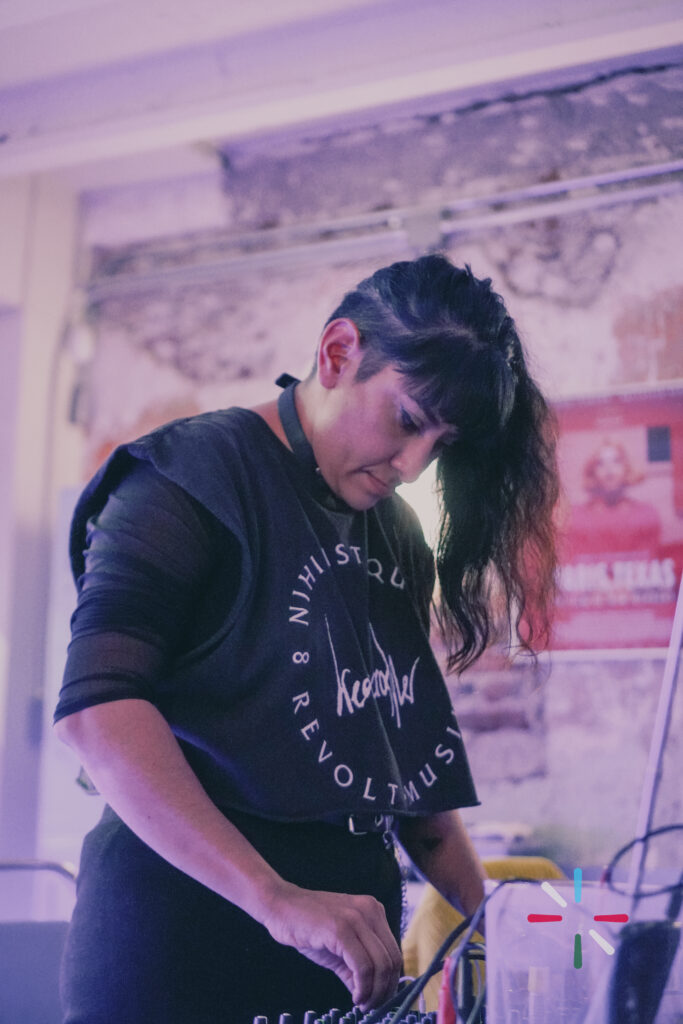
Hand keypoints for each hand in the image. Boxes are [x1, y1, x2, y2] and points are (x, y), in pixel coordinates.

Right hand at [260, 882, 401, 1009]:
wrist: (280, 906)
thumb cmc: (308, 926)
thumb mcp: (340, 947)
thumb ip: (358, 968)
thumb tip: (373, 997)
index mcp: (373, 911)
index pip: (394, 953)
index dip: (391, 982)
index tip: (380, 1000)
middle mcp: (370, 910)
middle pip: (392, 960)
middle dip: (385, 991)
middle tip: (371, 1007)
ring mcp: (355, 917)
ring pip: (380, 965)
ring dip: (374, 993)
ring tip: (361, 1003)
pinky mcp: (340, 928)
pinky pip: (362, 966)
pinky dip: (362, 987)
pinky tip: (354, 996)